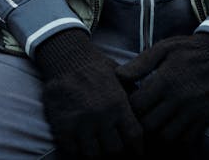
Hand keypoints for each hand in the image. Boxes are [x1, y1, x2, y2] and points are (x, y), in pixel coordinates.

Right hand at [32, 28, 143, 158]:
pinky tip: (82, 148)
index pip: (134, 137)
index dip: (137, 149)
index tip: (136, 153)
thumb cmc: (96, 67)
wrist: (66, 58)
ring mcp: (81, 122)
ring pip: (94, 156)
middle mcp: (101, 116)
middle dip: (118, 155)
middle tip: (116, 153)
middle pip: (115, 151)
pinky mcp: (63, 126)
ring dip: (97, 156)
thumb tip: (145, 114)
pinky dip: (78, 153)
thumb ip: (132, 98)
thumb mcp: (121, 78)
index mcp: (118, 104)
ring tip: (99, 152)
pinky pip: (72, 152)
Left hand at [115, 33, 208, 146]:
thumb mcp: (163, 48)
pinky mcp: (203, 118)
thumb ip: (140, 64)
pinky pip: (186, 139)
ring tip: (152, 123)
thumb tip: (118, 76)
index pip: (137, 106)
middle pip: (149, 125)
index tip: (128, 103)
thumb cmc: (187, 49)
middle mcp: (178, 98)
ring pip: (166, 136)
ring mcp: (192, 111)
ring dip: (156, 133)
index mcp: (165, 80)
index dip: (128, 107)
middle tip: (138, 116)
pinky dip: (175, 139)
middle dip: (140, 123)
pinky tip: (169, 128)